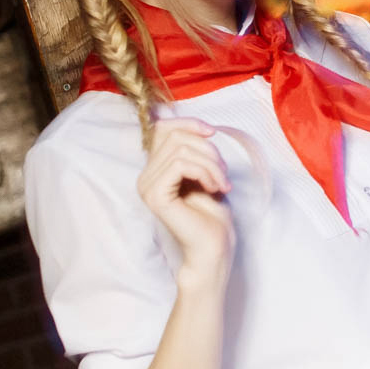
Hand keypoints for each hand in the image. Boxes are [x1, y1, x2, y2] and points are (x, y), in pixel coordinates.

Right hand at [135, 118, 234, 286]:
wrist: (214, 245)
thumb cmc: (213, 212)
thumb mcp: (207, 171)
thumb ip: (196, 149)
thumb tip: (201, 127)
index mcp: (155, 168)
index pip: (162, 128)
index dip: (189, 123)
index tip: (213, 133)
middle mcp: (145, 176)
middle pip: (175, 136)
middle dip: (208, 150)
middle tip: (224, 173)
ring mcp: (147, 186)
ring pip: (180, 149)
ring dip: (211, 164)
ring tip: (222, 183)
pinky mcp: (155, 195)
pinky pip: (180, 165)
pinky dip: (204, 172)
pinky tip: (213, 187)